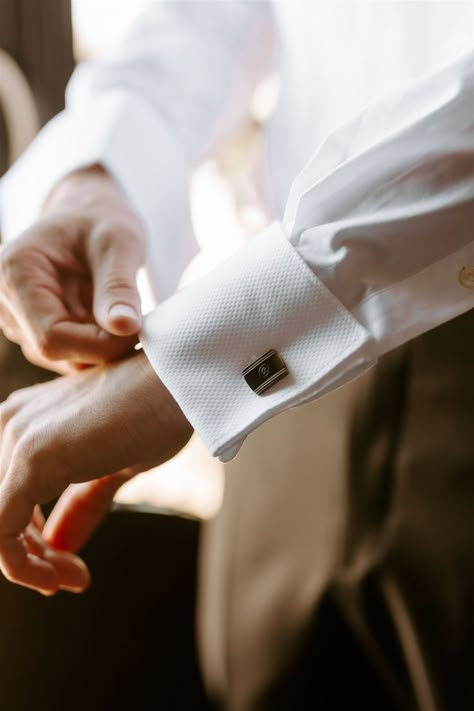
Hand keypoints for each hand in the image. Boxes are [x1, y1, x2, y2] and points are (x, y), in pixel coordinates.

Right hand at [0, 165, 145, 372]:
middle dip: (103, 346)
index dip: (98, 345)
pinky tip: (116, 321)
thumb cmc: (102, 220)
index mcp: (16, 274)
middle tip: (141, 323)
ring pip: (66, 358)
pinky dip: (99, 346)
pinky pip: (71, 355)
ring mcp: (20, 321)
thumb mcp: (119, 243)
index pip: (51, 337)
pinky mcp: (37, 332)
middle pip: (57, 352)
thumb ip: (119, 286)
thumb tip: (125, 327)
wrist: (90, 216)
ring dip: (103, 347)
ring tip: (127, 314)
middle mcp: (8, 303)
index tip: (137, 330)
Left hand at [0, 352, 191, 593]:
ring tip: (72, 579)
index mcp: (27, 421)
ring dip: (31, 566)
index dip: (32, 542)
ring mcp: (17, 436)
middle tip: (75, 579)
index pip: (8, 496)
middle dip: (33, 557)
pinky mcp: (31, 457)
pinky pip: (1, 531)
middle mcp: (12, 423)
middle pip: (2, 511)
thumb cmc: (158, 413)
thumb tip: (58, 547)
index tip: (72, 569)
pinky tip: (59, 578)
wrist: (180, 384)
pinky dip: (21, 566)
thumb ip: (81, 503)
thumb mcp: (114, 467)